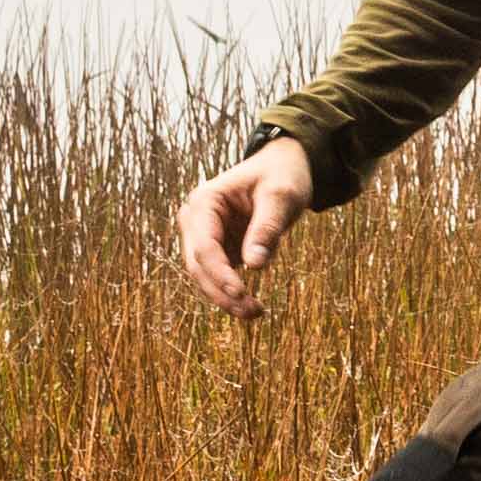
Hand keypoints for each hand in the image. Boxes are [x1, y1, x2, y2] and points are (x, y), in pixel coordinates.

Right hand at [173, 139, 319, 314]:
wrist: (284, 168)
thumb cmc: (282, 175)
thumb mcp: (281, 196)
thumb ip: (267, 228)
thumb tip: (254, 266)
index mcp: (203, 202)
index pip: (204, 247)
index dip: (220, 274)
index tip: (242, 292)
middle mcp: (195, 220)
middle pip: (198, 266)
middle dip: (221, 292)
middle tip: (253, 312)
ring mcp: (204, 235)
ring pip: (204, 276)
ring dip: (225, 298)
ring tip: (256, 312)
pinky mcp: (218, 248)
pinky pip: (218, 276)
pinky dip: (231, 292)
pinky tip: (251, 305)